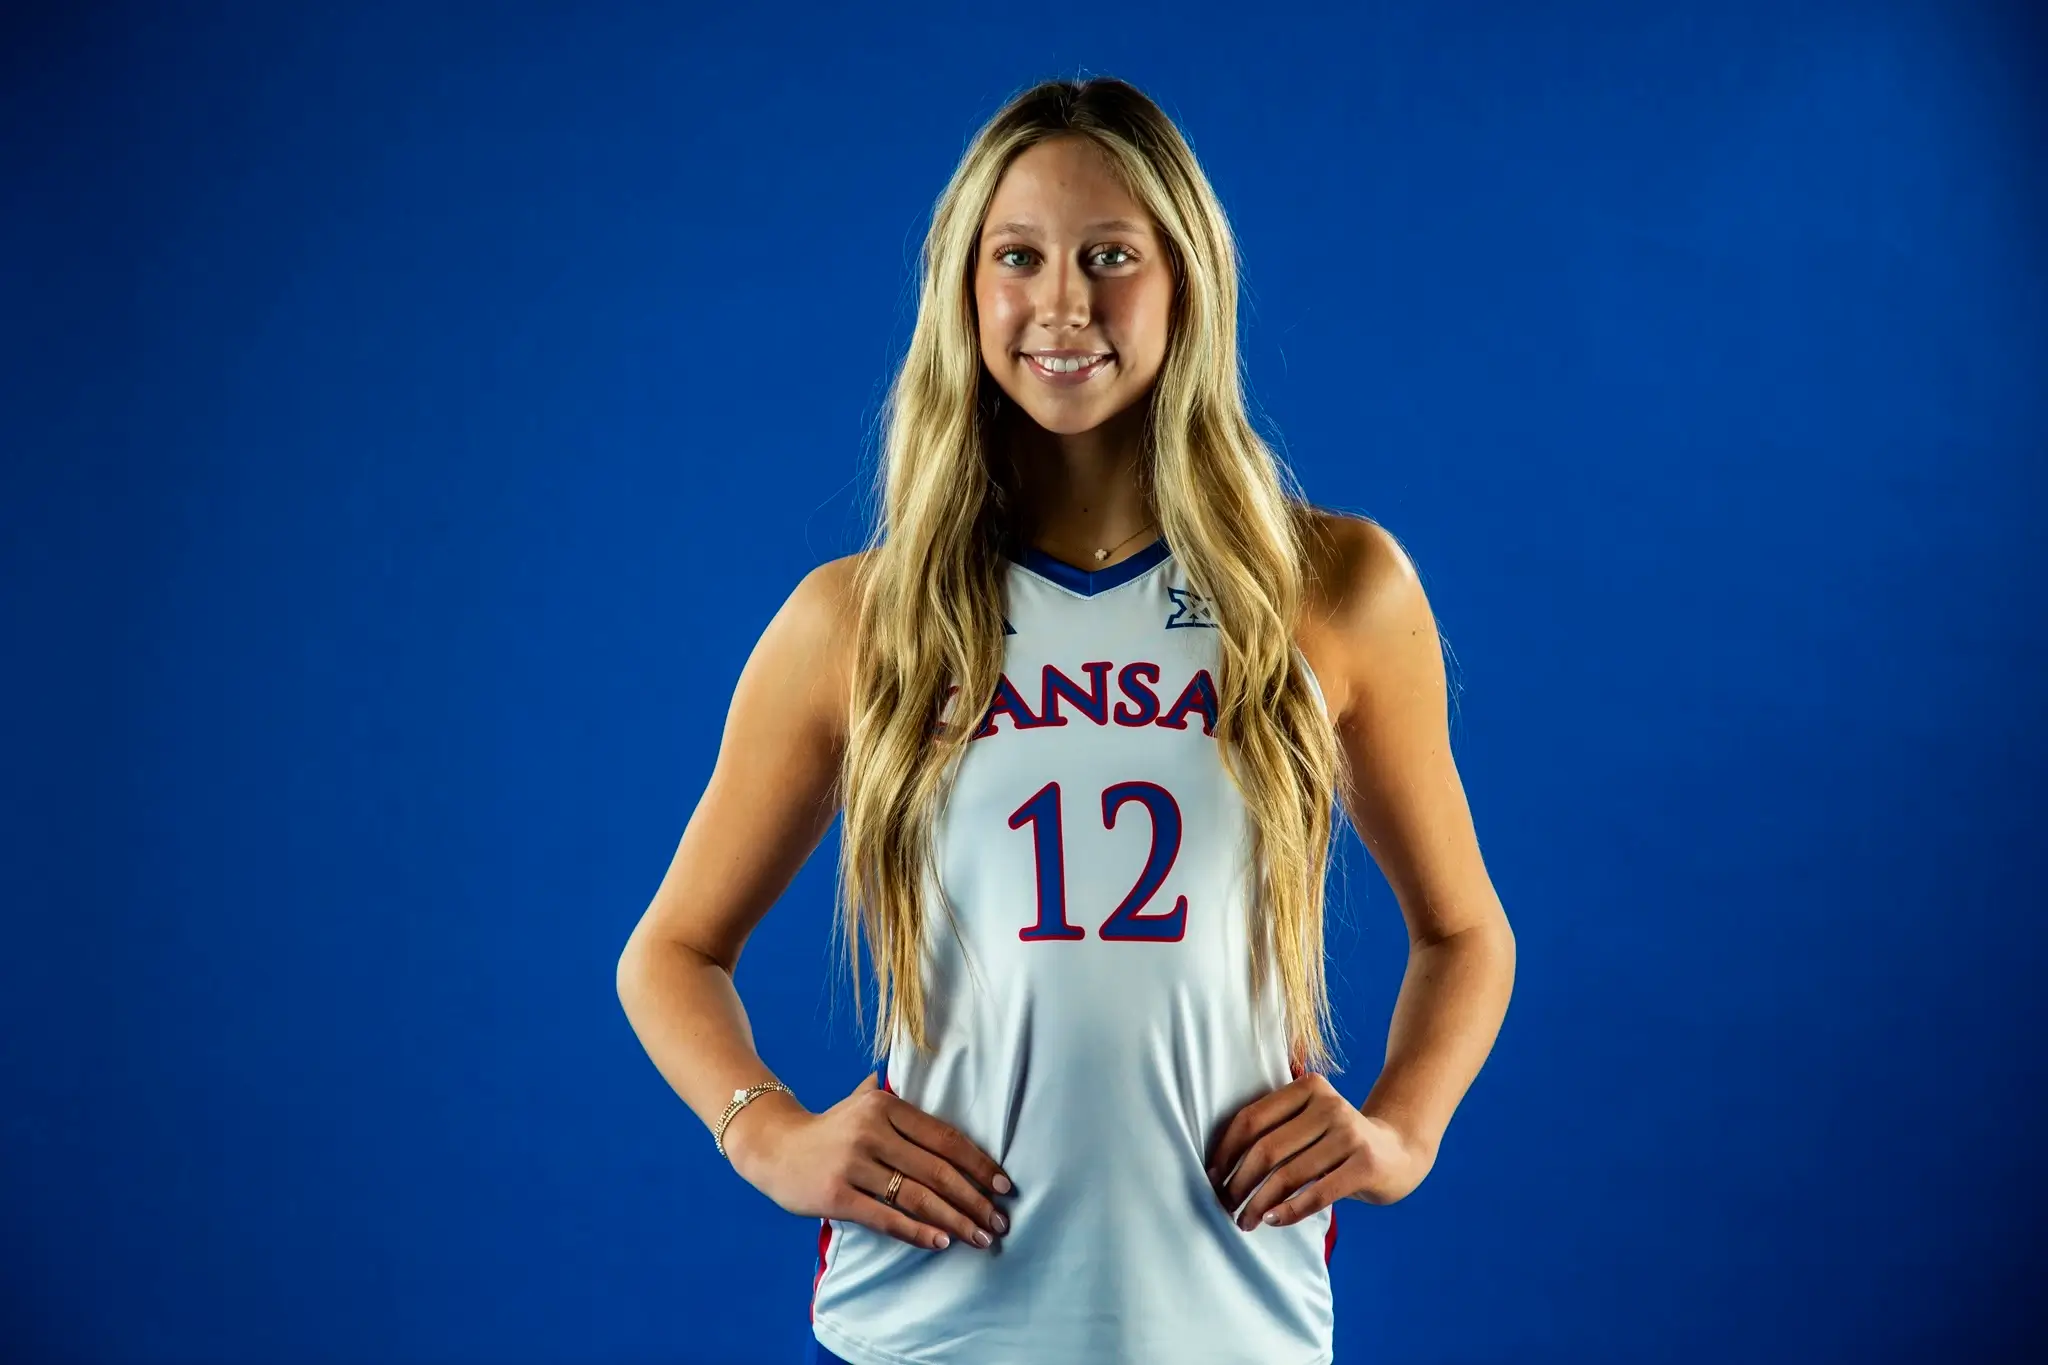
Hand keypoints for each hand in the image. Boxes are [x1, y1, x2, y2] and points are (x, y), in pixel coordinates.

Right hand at [726, 1072, 1012, 1251]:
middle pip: (937, 1170)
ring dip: (955, 1220)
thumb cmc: (829, 1129)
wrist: (772, 1146)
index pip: (944, 1137)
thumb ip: (896, 1097)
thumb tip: (935, 1082)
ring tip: (980, 1237)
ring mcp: (852, 1163)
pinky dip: (917, 1232)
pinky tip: (941, 1242)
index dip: (979, 1163)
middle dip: (975, 1199)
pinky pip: (886, 1217)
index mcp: (885, 1106)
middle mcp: (871, 1131)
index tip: (1004, 1185)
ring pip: (916, 1196)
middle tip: (1000, 1221)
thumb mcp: (860, 1102)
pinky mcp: (836, 1195)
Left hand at [1205, 1073, 1433, 1228]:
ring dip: (1259, 1203)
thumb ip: (1276, 1128)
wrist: (1400, 1151)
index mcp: (1308, 1087)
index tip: (1210, 1177)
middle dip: (1238, 1182)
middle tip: (1225, 1205)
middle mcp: (1329, 1105)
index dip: (1225, 1151)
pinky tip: (1273, 1220)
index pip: (1252, 1119)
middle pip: (1266, 1149)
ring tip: (1245, 1220)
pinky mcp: (1365, 1164)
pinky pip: (1316, 1194)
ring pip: (1288, 1175)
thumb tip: (1219, 1166)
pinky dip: (1289, 1211)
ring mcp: (1350, 1133)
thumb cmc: (1338, 1141)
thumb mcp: (1310, 1121)